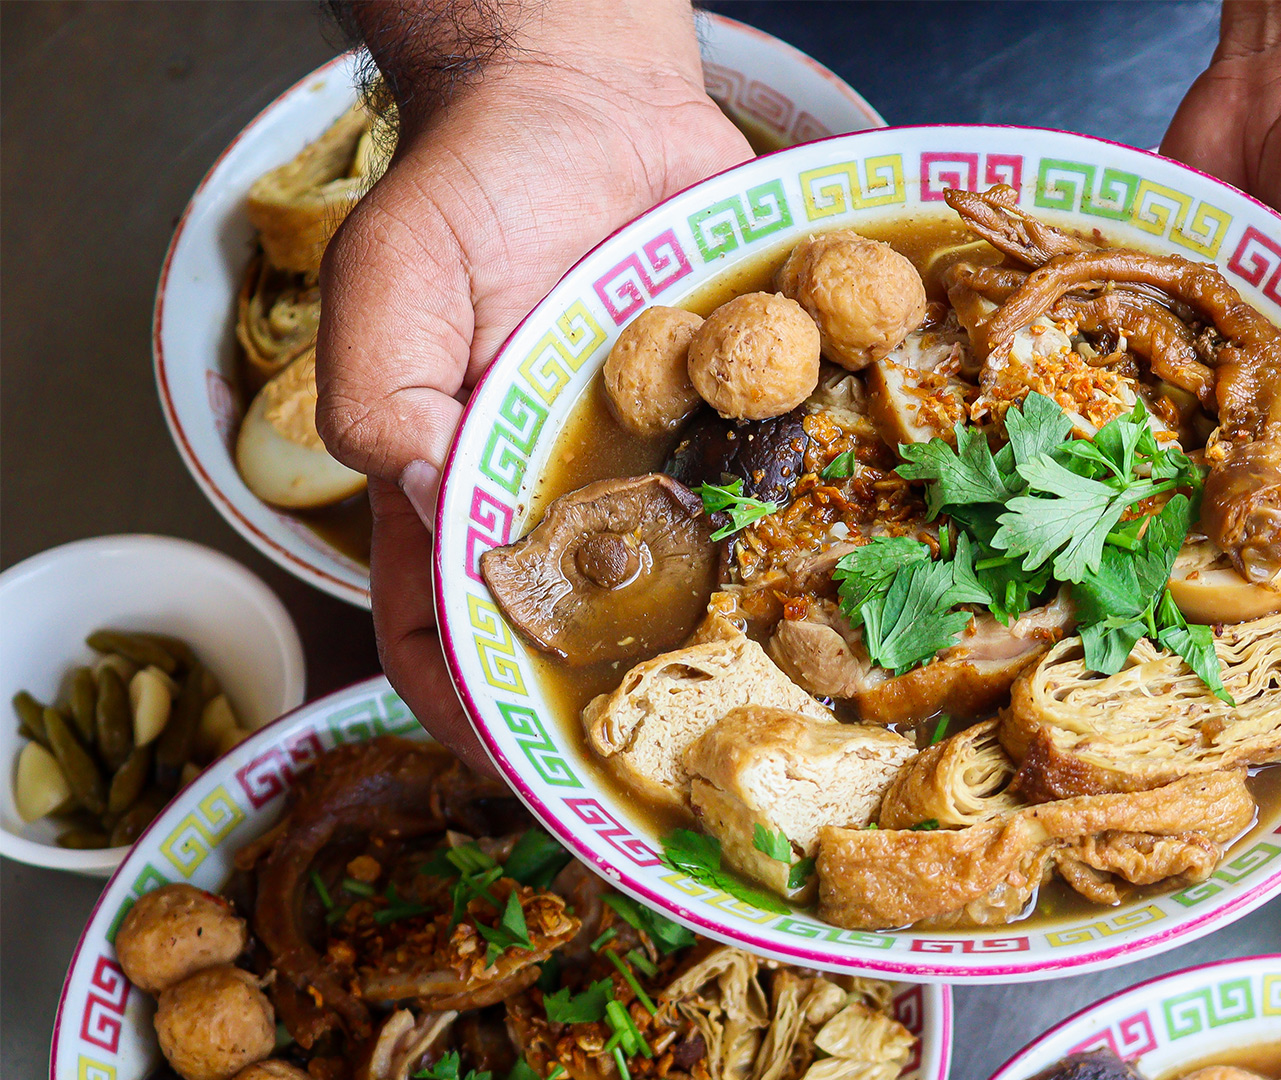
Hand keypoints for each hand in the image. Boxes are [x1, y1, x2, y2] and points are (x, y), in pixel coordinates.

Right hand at [317, 0, 751, 769]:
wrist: (587, 102)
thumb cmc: (471, 186)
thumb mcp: (393, 279)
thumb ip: (383, 392)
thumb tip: (427, 503)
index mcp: (456, 488)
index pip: (444, 635)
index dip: (474, 715)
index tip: (531, 775)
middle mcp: (560, 496)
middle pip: (579, 639)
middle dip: (619, 715)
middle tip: (682, 777)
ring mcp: (652, 465)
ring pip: (685, 587)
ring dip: (721, 648)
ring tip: (780, 711)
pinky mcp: (730, 419)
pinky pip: (765, 494)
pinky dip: (798, 537)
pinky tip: (846, 579)